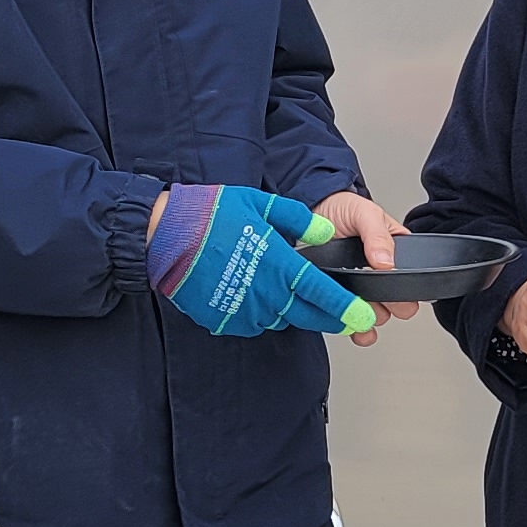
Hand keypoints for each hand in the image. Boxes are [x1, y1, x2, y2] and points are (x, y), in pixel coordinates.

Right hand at [145, 183, 375, 338]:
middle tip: (348, 319)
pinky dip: (263, 313)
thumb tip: (324, 232)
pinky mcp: (225, 319)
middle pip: (307, 315)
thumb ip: (298, 219)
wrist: (163, 236)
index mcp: (277, 264)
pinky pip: (254, 322)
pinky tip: (257, 295)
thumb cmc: (208, 215)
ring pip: (281, 318)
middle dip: (330, 319)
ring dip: (292, 310)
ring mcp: (243, 310)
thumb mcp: (259, 204)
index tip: (363, 315)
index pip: (321, 293)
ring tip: (291, 294)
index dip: (345, 307)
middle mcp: (264, 293)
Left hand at [312, 191, 421, 346]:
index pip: (411, 279)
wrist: (306, 213)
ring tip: (359, 306)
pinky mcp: (339, 299)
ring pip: (376, 316)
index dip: (407, 289)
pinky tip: (354, 328)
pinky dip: (356, 331)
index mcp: (394, 253)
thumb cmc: (340, 209)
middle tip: (378, 298)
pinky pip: (353, 324)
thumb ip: (378, 235)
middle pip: (398, 305)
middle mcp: (379, 275)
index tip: (395, 288)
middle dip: (391, 305)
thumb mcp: (364, 213)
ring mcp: (359, 288)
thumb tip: (387, 262)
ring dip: (370, 315)